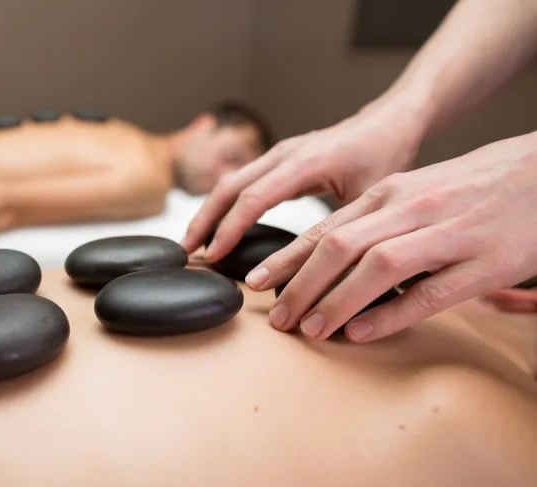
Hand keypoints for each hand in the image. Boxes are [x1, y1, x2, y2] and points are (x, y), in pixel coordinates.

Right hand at [182, 107, 422, 260]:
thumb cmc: (385, 155)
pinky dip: (224, 205)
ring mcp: (278, 153)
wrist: (388, 121)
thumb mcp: (371, 198)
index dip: (230, 228)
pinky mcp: (277, 159)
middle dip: (203, 220)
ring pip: (230, 182)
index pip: (254, 198)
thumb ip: (345, 232)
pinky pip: (242, 181)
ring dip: (208, 212)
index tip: (213, 255)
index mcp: (305, 162)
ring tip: (192, 244)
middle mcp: (284, 153)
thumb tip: (332, 278)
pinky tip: (217, 227)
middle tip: (185, 253)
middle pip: (229, 186)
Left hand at [247, 132, 536, 341]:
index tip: (256, 282)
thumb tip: (330, 254)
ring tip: (310, 330)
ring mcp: (447, 234)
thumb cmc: (476, 186)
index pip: (325, 228)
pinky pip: (429, 292)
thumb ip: (377, 219)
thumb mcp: (418, 191)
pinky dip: (390, 314)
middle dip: (299, 285)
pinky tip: (363, 333)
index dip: (287, 259)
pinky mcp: (483, 263)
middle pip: (339, 247)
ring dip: (335, 302)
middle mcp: (411, 209)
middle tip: (276, 318)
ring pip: (376, 268)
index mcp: (391, 192)